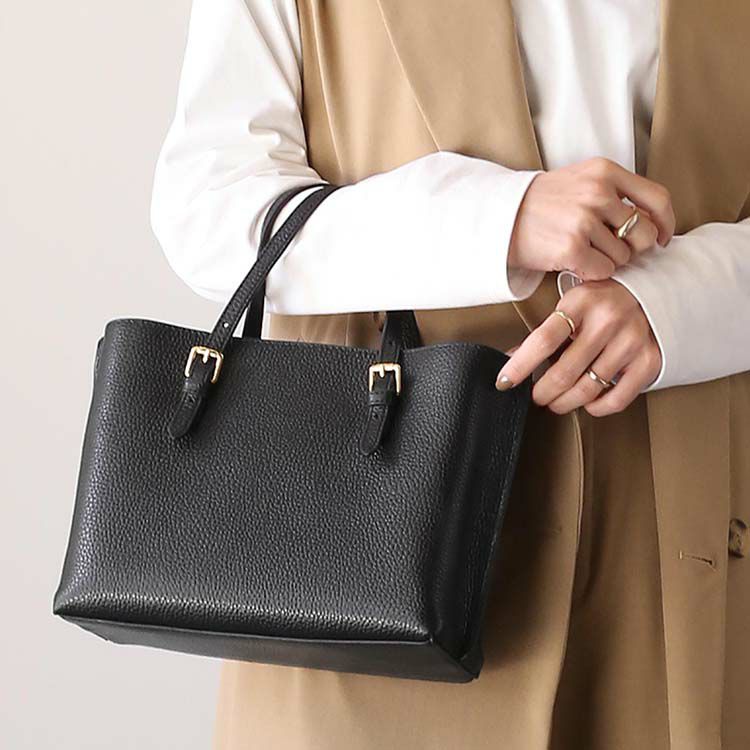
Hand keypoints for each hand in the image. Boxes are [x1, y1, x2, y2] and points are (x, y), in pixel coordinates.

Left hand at [495, 279, 661, 416]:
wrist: (654, 291)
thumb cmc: (603, 301)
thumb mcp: (572, 305)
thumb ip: (545, 333)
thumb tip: (511, 360)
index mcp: (582, 302)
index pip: (544, 340)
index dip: (521, 366)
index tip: (505, 382)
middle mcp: (609, 320)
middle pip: (564, 372)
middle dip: (542, 392)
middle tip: (535, 396)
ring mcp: (632, 341)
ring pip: (587, 389)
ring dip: (564, 403)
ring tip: (556, 402)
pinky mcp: (649, 361)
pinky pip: (616, 399)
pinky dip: (595, 407)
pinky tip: (587, 402)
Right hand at [509, 157, 674, 279]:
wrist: (501, 217)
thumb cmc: (542, 204)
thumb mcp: (581, 181)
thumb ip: (616, 193)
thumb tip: (653, 224)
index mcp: (605, 172)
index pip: (657, 199)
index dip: (666, 224)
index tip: (662, 238)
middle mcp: (598, 193)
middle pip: (644, 234)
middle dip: (634, 249)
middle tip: (613, 251)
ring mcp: (584, 221)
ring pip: (623, 256)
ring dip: (608, 261)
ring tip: (584, 252)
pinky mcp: (571, 248)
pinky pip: (603, 271)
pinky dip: (592, 272)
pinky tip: (575, 262)